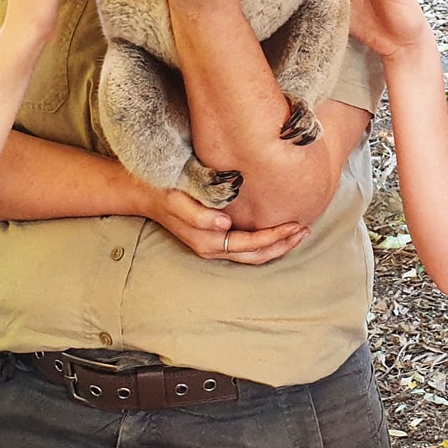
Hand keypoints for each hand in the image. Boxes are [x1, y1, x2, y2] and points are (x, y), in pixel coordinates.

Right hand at [143, 185, 310, 264]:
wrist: (141, 193)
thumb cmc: (161, 192)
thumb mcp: (176, 199)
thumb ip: (198, 214)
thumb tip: (224, 225)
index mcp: (207, 241)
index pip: (250, 244)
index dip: (275, 237)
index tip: (296, 224)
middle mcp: (212, 247)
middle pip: (256, 256)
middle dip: (283, 245)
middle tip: (306, 230)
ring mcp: (213, 245)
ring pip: (253, 254)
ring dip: (277, 245)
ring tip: (298, 232)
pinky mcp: (213, 236)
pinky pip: (245, 246)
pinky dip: (265, 241)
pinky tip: (276, 229)